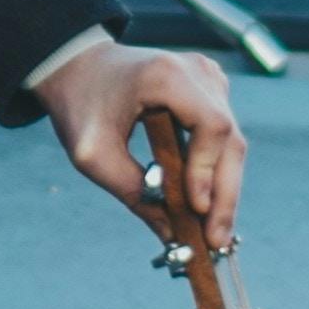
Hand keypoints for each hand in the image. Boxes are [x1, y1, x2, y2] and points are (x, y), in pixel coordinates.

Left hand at [32, 36, 243, 247]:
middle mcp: (197, 71)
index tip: (196, 210)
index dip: (208, 170)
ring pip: (231, 143)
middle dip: (224, 195)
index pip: (210, 125)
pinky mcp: (210, 92)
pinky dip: (215, 173)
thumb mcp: (93, 154)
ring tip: (213, 234)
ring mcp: (208, 79)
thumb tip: (171, 236)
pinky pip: (222, 139)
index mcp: (166, 75)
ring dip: (223, 190)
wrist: (77, 67)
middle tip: (216, 241)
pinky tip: (206, 207)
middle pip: (229, 139)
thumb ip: (132, 193)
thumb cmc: (80, 105)